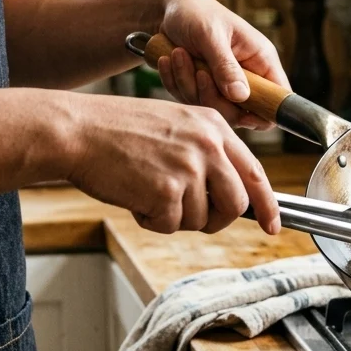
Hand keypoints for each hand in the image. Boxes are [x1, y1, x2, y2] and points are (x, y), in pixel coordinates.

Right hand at [64, 93, 279, 234]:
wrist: (76, 131)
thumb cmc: (117, 130)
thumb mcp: (175, 125)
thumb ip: (206, 153)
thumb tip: (229, 192)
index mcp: (214, 126)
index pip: (256, 172)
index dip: (268, 204)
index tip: (274, 225)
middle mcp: (208, 145)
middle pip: (237, 204)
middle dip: (217, 219)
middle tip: (188, 215)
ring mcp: (189, 168)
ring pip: (202, 218)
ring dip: (175, 217)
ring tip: (147, 191)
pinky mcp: (166, 191)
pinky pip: (170, 225)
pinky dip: (151, 220)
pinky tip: (134, 196)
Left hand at [154, 0, 288, 129]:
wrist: (166, 9)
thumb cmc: (194, 13)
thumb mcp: (210, 36)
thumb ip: (226, 66)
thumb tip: (241, 96)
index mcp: (260, 60)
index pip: (278, 96)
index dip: (266, 110)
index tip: (238, 107)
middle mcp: (246, 76)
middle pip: (241, 112)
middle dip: (212, 96)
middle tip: (198, 72)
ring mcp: (223, 84)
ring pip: (212, 108)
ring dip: (188, 85)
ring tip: (178, 54)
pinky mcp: (202, 88)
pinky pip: (191, 101)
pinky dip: (176, 82)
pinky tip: (168, 60)